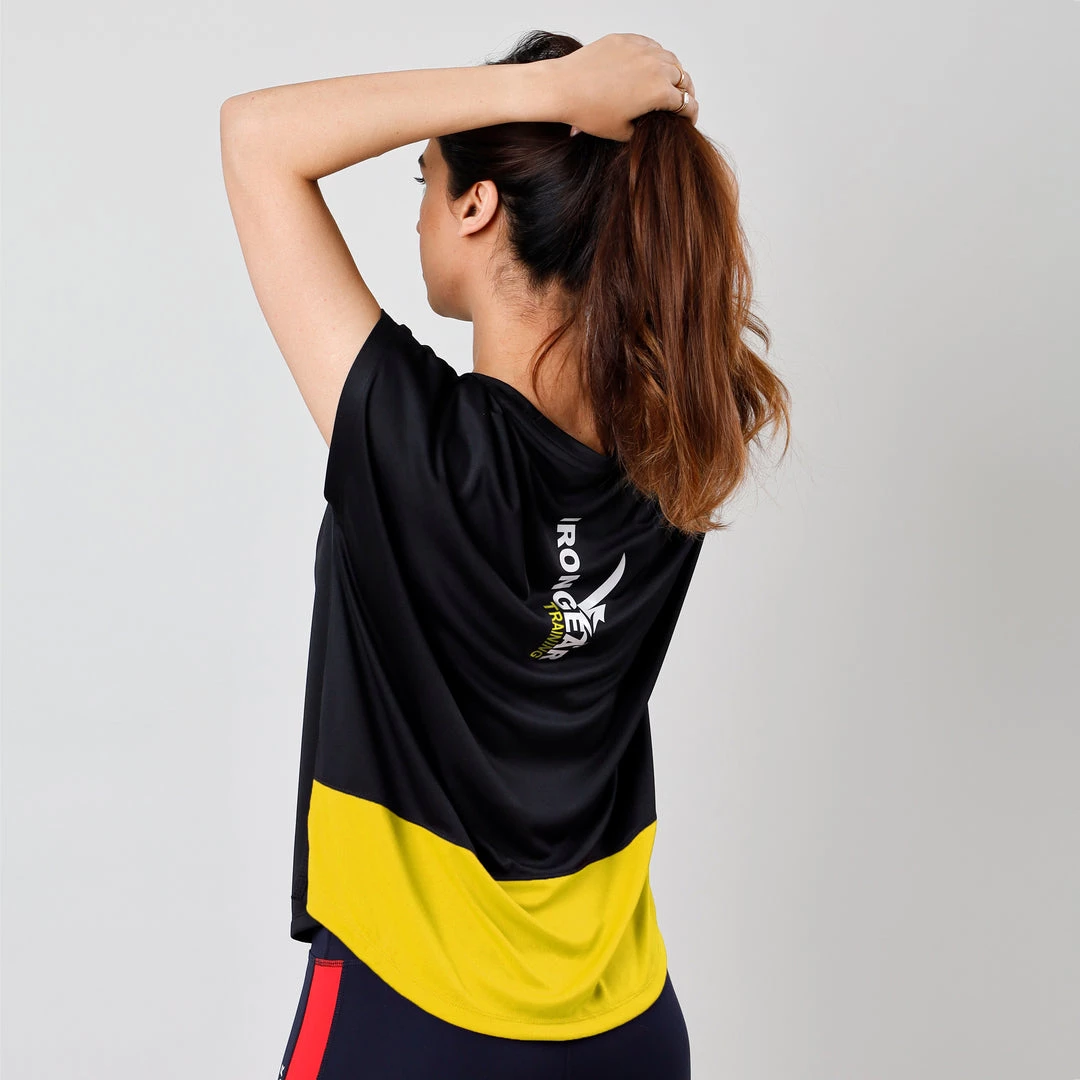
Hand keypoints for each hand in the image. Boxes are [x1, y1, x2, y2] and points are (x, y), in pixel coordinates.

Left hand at [552, 33, 698, 141]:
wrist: (563, 87)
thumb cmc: (589, 111)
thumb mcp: (622, 132)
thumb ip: (646, 128)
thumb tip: (654, 125)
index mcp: (658, 92)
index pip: (686, 103)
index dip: (691, 115)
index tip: (689, 120)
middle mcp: (655, 67)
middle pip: (683, 78)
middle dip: (685, 92)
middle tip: (682, 102)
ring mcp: (642, 50)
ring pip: (670, 59)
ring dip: (673, 73)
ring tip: (669, 84)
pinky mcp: (627, 40)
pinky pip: (651, 46)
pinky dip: (656, 57)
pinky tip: (650, 67)